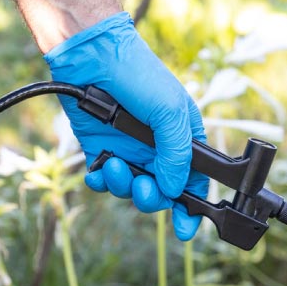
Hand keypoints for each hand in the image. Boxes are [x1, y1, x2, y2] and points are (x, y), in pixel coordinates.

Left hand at [48, 12, 207, 240]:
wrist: (93, 56)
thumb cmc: (139, 75)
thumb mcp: (170, 112)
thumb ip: (176, 154)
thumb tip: (175, 189)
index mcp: (183, 139)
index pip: (194, 181)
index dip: (192, 208)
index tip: (186, 229)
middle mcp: (157, 148)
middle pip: (161, 192)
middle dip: (152, 198)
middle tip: (143, 190)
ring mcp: (129, 150)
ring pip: (131, 189)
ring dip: (124, 186)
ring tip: (115, 167)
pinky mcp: (101, 148)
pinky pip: (104, 179)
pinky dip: (101, 181)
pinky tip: (99, 172)